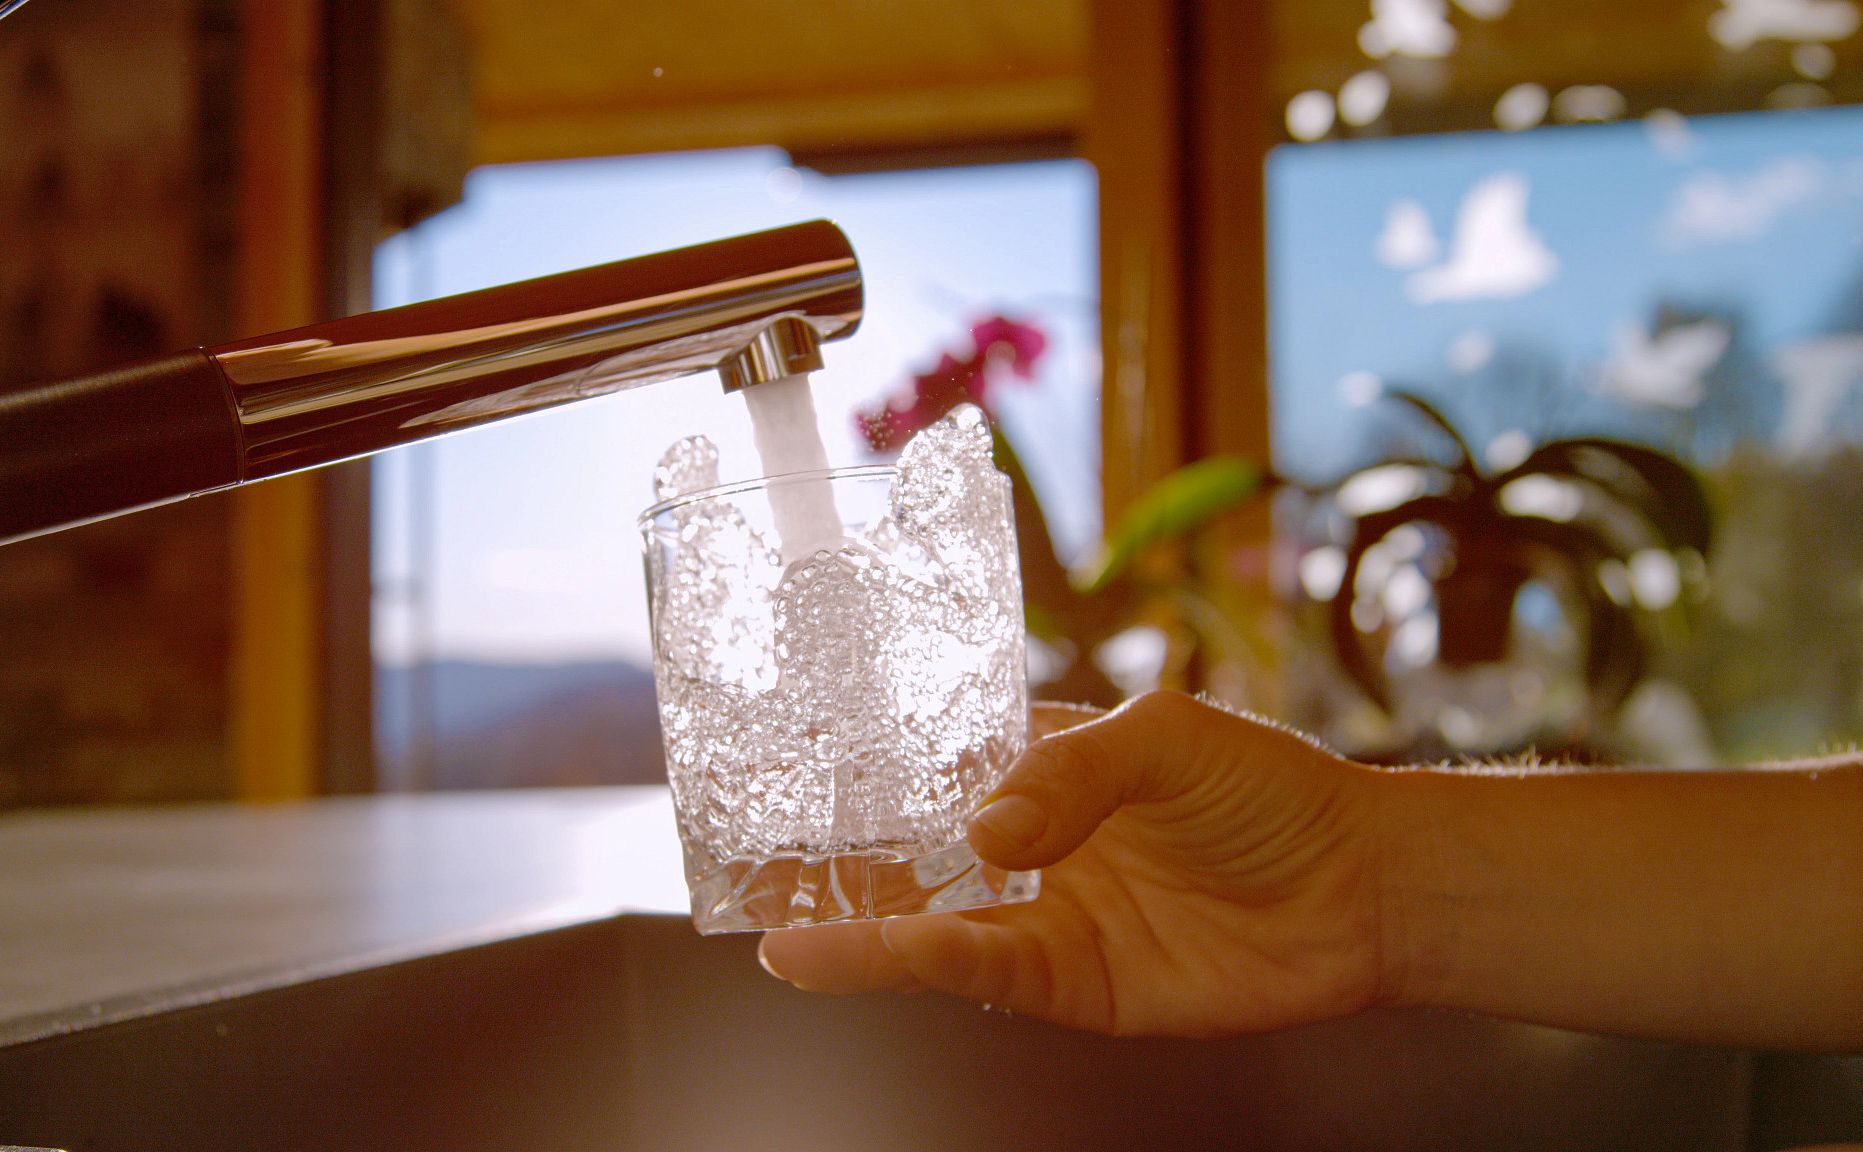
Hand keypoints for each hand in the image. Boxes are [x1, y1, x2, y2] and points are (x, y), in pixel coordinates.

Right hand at [758, 691, 1396, 1037]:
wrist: (1360, 886)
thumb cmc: (1268, 788)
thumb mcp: (1165, 735)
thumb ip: (1071, 770)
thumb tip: (984, 832)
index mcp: (1035, 768)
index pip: (922, 768)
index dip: (850, 772)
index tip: (771, 766)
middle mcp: (1023, 847)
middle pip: (902, 857)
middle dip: (822, 862)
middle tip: (736, 861)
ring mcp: (1042, 918)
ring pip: (924, 924)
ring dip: (849, 928)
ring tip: (775, 926)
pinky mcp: (1072, 984)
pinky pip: (983, 973)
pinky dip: (918, 965)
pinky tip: (859, 954)